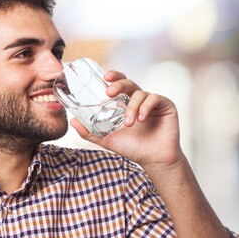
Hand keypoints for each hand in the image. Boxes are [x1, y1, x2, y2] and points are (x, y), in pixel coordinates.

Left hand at [70, 70, 184, 168]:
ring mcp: (152, 102)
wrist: (154, 160)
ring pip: (140, 93)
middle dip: (118, 84)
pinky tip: (141, 119)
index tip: (105, 77)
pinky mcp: (166, 105)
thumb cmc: (133, 148)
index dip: (113, 77)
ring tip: (129, 123)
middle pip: (128, 83)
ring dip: (132, 107)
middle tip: (109, 93)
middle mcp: (139, 100)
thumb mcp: (108, 140)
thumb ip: (90, 132)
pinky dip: (145, 107)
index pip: (119, 84)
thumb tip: (72, 120)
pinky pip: (155, 98)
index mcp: (125, 104)